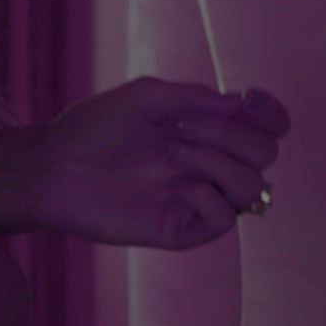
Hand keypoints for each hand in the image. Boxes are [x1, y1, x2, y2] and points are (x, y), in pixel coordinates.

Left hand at [0, 77, 291, 251]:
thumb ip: (200, 99)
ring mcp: (199, 196)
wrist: (54, 167)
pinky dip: (209, 196)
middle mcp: (210, 163)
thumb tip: (246, 105)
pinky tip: (177, 185)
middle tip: (183, 126)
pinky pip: (224, 219)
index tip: (251, 101)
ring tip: (176, 151)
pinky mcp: (183, 228)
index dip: (272, 114)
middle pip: (266, 153)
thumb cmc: (95, 127)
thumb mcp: (150, 97)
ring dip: (220, 160)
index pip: (266, 126)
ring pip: (254, 188)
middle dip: (234, 134)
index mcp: (208, 129)